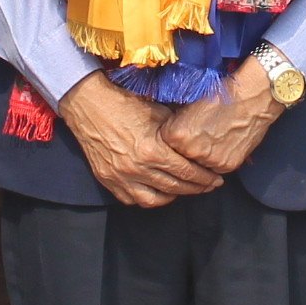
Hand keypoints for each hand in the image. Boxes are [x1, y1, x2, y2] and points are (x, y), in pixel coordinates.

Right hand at [60, 73, 219, 206]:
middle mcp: (138, 169)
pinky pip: (132, 200)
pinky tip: (158, 192)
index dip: (204, 178)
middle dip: (196, 188)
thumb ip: (177, 132)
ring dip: (173, 196)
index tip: (216, 179)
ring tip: (184, 189)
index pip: (187, 172)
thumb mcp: (158, 113)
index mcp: (153, 151)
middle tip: (208, 186)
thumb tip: (200, 139)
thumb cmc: (125, 104)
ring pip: (155, 199)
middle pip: (175, 187)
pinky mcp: (108, 181)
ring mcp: (121, 178)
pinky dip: (148, 198)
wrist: (89, 105)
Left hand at [160, 56, 286, 178]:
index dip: (171, 139)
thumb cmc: (221, 94)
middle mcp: (191, 151)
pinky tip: (221, 143)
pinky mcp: (227, 166)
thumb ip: (173, 120)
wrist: (252, 97)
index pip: (163, 146)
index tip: (178, 133)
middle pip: (179, 159)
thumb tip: (162, 127)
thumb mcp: (188, 103)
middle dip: (184, 151)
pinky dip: (216, 159)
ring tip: (210, 139)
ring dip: (200, 158)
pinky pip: (214, 168)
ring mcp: (210, 161)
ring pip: (197, 166)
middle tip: (195, 138)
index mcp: (176, 134)